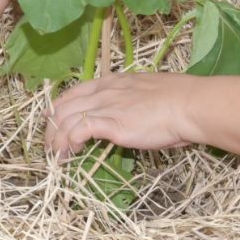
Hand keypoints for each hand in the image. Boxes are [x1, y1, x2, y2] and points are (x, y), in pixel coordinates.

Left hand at [46, 72, 200, 155]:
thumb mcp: (146, 92)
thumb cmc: (178, 101)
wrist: (189, 105)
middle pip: (62, 108)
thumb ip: (131, 101)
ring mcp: (106, 107)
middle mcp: (103, 92)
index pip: (72, 93)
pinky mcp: (112, 124)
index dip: (57, 109)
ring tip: (56, 157)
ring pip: (66, 120)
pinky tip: (70, 154)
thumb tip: (130, 114)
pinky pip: (79, 131)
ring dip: (56, 140)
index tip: (52, 122)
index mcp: (111, 82)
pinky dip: (69, 142)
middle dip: (51, 128)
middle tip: (50, 146)